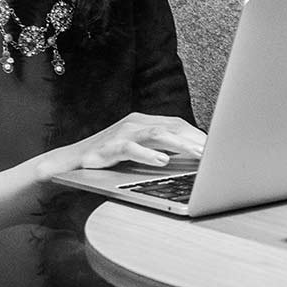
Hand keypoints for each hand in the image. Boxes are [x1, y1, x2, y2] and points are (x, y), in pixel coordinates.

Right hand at [34, 112, 205, 178]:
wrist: (67, 164)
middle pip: (172, 126)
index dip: (199, 135)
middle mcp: (134, 123)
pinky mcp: (108, 148)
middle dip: (195, 139)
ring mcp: (121, 133)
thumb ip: (161, 150)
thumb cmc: (107, 159)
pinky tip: (162, 161)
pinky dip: (147, 154)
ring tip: (198, 154)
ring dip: (179, 144)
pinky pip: (130, 148)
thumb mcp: (138, 152)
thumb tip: (193, 158)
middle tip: (215, 153)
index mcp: (144, 122)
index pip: (178, 125)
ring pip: (155, 133)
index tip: (219, 147)